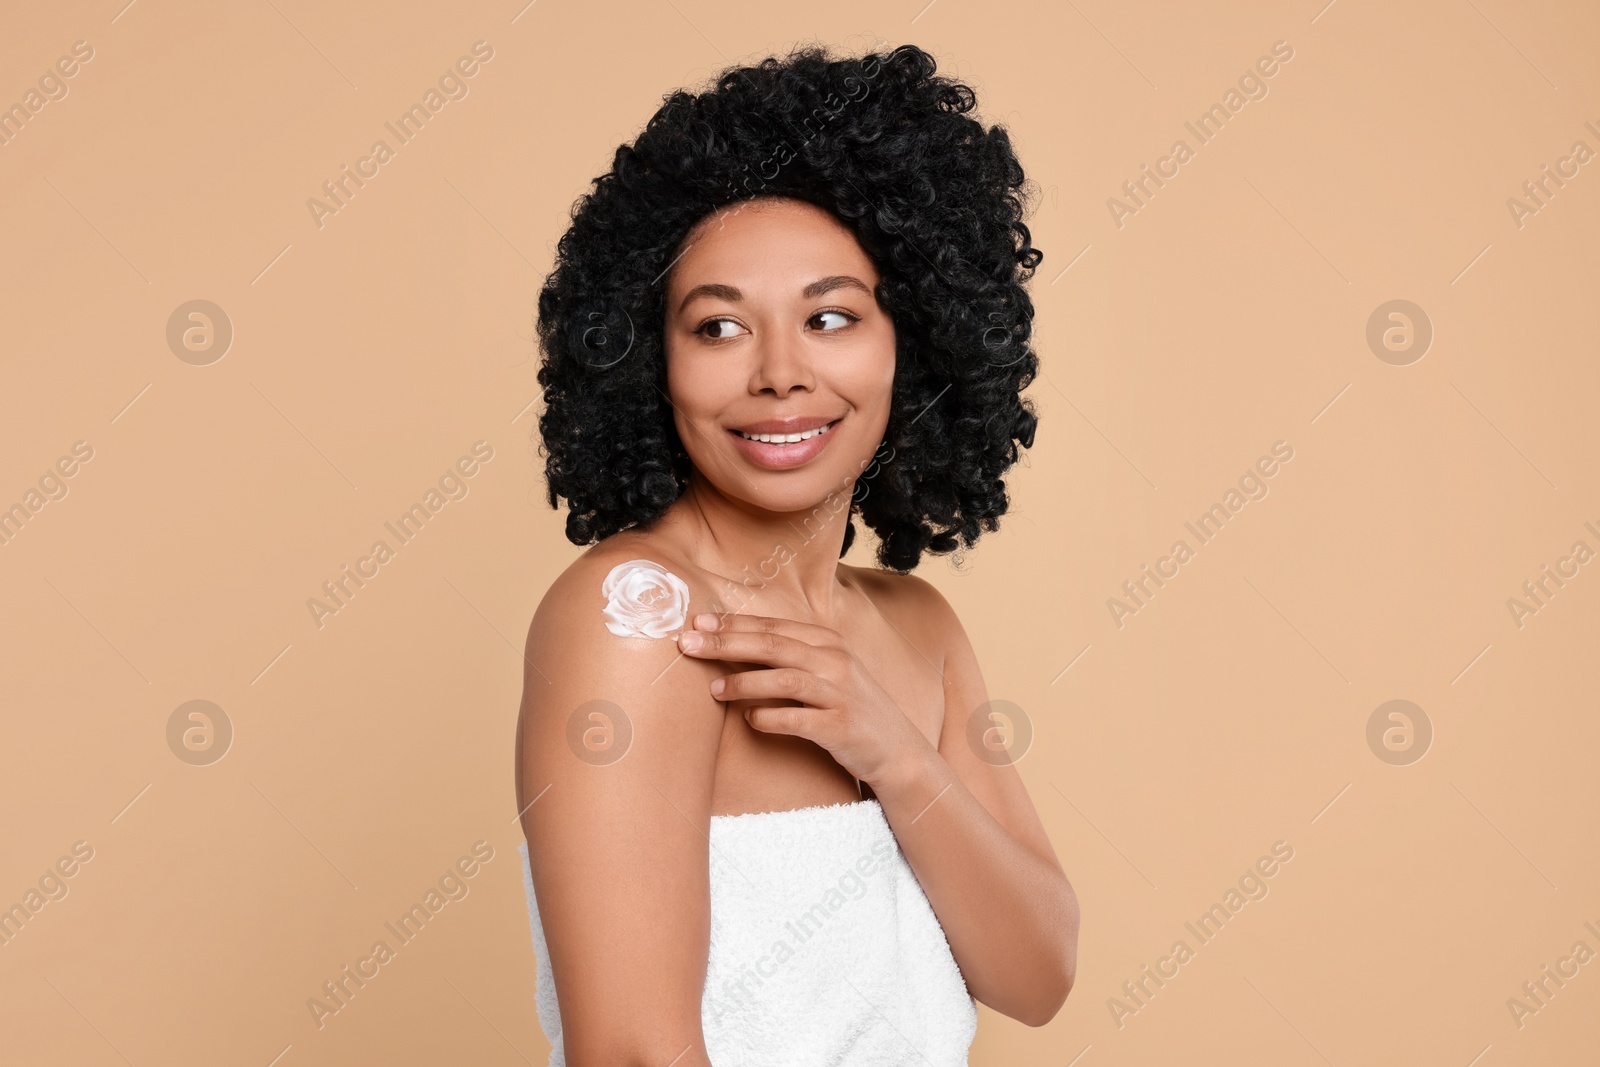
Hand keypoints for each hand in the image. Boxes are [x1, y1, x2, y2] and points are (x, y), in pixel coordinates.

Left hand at [676, 611, 932, 788]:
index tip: (697, 622)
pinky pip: (797, 719)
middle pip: (772, 645)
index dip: (732, 623)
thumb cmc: (850, 709)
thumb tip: (732, 644)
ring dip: (744, 682)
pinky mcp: (841, 727)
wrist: (898, 750)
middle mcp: (835, 661)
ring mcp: (840, 694)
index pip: (772, 626)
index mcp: (827, 642)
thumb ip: (790, 656)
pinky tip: (749, 720)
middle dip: (725, 643)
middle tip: (688, 644)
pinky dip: (769, 718)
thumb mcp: (826, 672)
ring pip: (784, 678)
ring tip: (713, 689)